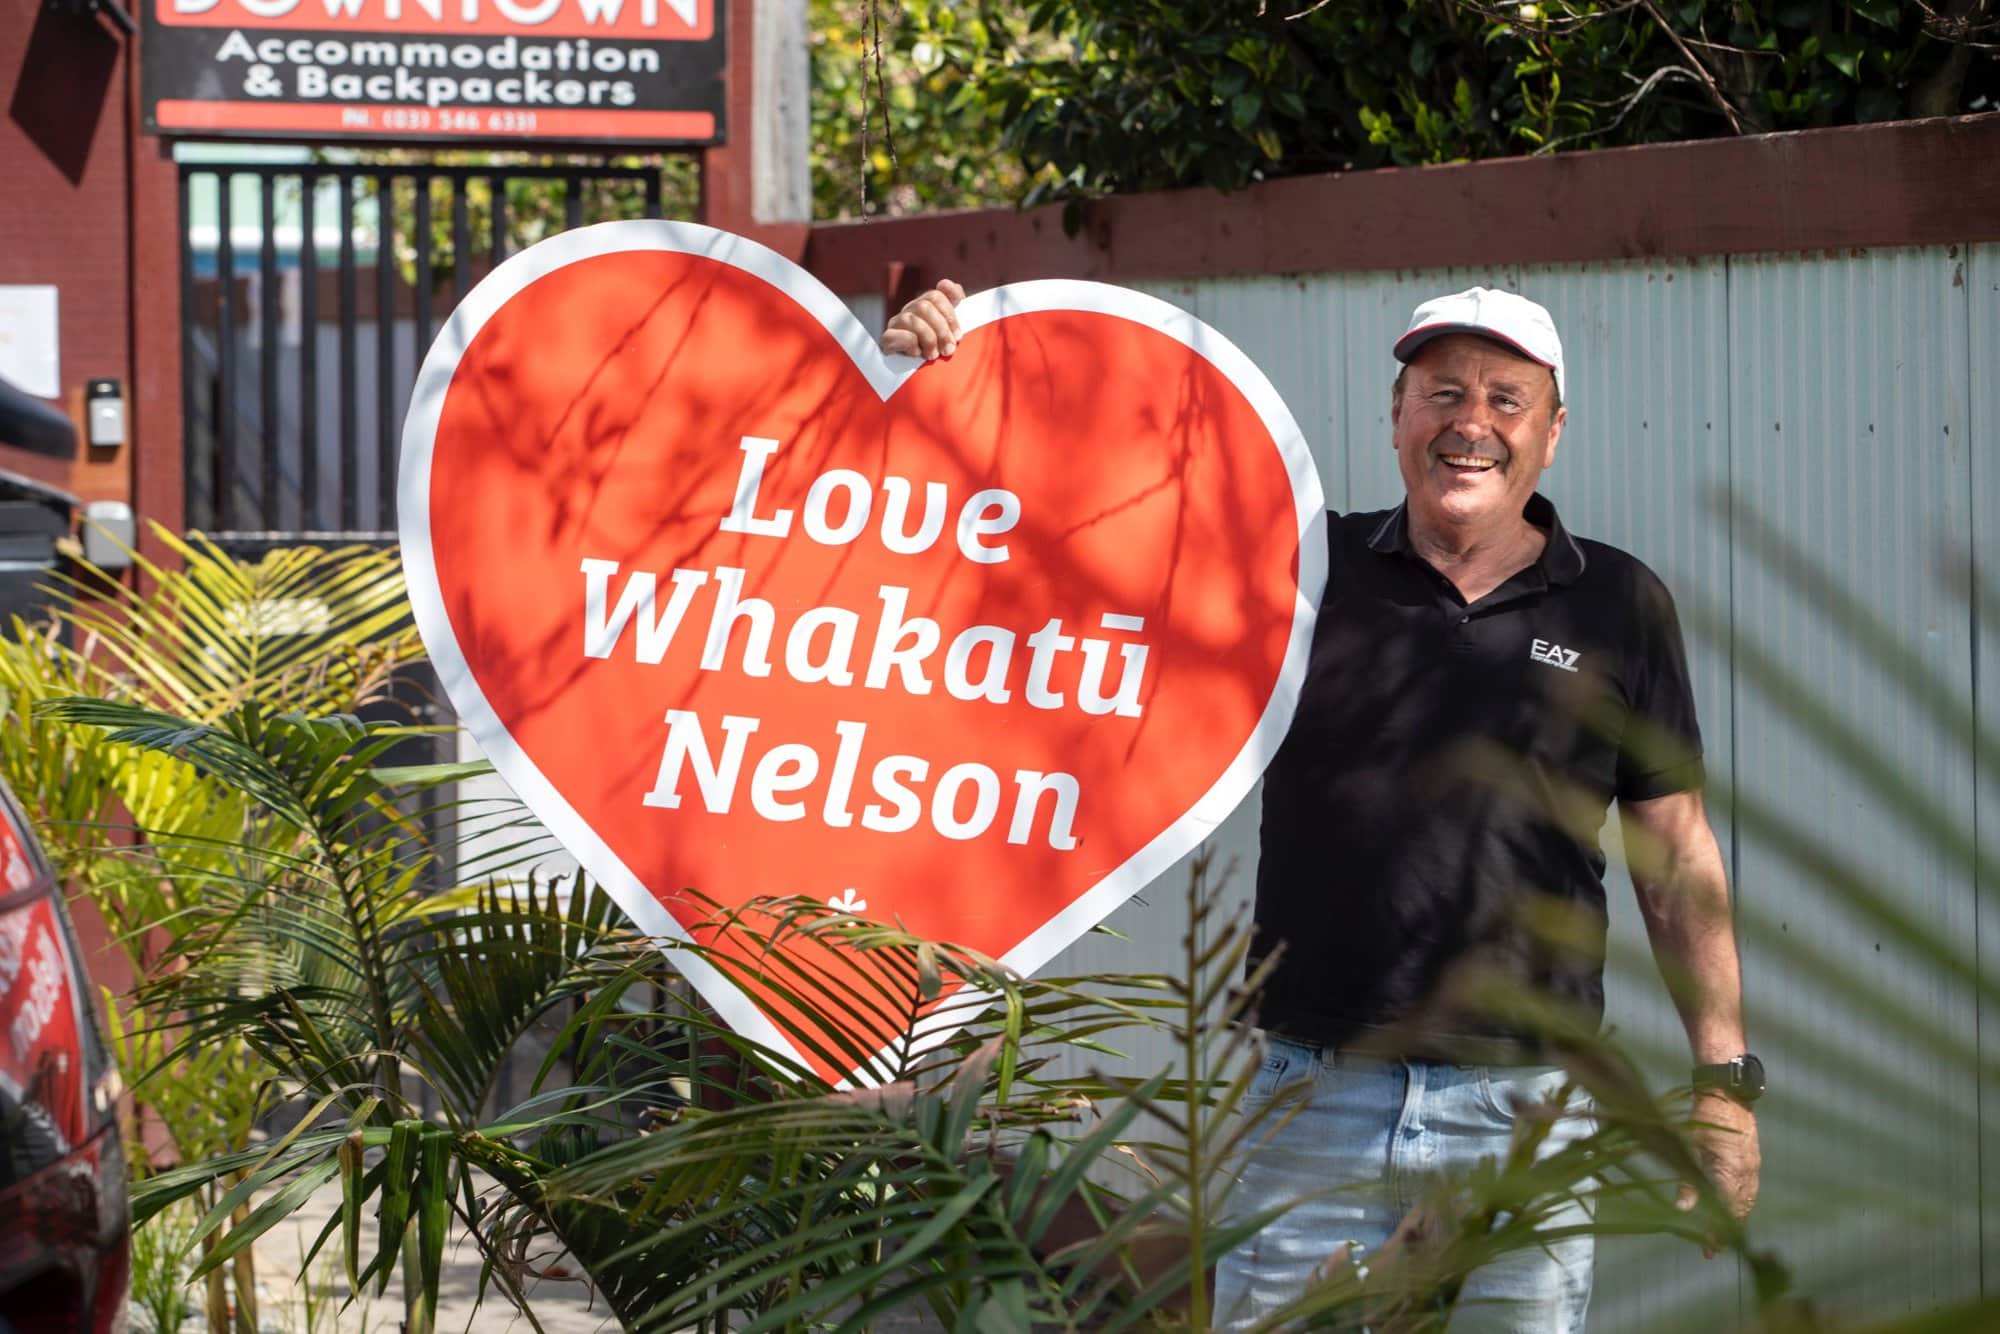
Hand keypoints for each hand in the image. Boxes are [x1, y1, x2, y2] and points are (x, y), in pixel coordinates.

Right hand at [881, 279, 965, 360]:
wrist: (916, 378)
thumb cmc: (936, 352)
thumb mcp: (949, 330)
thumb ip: (953, 303)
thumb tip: (951, 285)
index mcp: (925, 307)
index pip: (935, 296)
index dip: (949, 314)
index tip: (958, 335)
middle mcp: (909, 312)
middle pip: (924, 307)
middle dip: (941, 329)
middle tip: (949, 349)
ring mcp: (896, 324)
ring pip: (912, 319)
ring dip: (928, 339)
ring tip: (934, 355)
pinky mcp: (886, 340)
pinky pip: (896, 335)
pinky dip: (911, 344)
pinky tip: (917, 354)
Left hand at [1679, 1089, 1759, 1256]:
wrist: (1728, 1092)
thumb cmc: (1704, 1117)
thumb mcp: (1689, 1148)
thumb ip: (1687, 1182)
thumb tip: (1681, 1211)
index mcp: (1731, 1172)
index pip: (1725, 1212)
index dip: (1716, 1232)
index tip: (1708, 1249)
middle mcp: (1747, 1174)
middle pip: (1739, 1212)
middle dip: (1726, 1232)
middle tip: (1711, 1249)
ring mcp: (1753, 1168)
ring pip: (1747, 1203)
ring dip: (1735, 1220)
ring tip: (1720, 1235)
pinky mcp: (1754, 1161)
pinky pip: (1750, 1191)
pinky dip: (1741, 1205)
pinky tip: (1731, 1210)